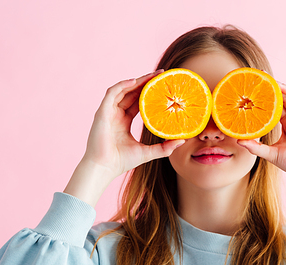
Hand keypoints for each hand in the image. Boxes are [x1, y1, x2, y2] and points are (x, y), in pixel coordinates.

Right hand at [64, 70, 184, 206]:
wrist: (104, 168)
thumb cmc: (122, 162)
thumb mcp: (148, 152)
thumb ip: (164, 147)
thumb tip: (182, 141)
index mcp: (124, 121)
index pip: (138, 102)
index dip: (149, 93)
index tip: (163, 86)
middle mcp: (115, 114)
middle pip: (131, 93)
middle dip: (145, 82)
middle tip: (161, 74)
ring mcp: (108, 112)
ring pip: (123, 90)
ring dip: (137, 81)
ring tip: (152, 75)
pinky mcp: (102, 112)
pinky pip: (112, 93)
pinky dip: (123, 85)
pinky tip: (135, 81)